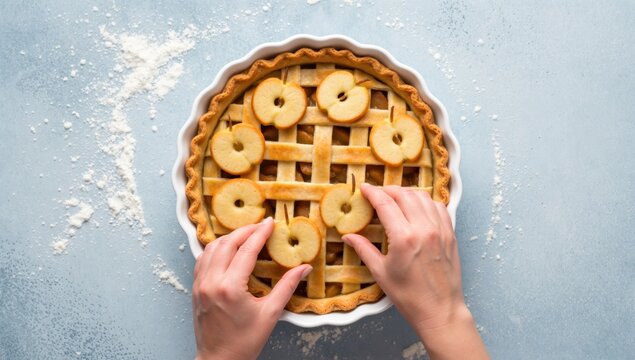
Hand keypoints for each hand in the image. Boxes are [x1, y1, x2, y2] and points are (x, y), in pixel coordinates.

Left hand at [192, 217, 311, 359]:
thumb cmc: (244, 342)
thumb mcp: (270, 314)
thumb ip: (287, 287)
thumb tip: (303, 268)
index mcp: (230, 287)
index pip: (246, 250)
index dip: (260, 233)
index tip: (270, 223)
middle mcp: (211, 282)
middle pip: (227, 243)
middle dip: (245, 231)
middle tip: (260, 225)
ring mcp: (200, 285)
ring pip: (211, 248)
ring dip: (229, 238)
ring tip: (245, 234)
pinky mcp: (195, 289)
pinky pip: (202, 260)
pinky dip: (215, 249)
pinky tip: (227, 249)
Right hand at [342, 184, 487, 359]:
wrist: (440, 310)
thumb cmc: (409, 296)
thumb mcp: (381, 273)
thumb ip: (364, 249)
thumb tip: (348, 236)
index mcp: (404, 238)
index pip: (385, 203)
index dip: (373, 192)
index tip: (364, 188)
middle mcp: (423, 228)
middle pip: (405, 194)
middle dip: (389, 190)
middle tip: (378, 194)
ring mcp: (440, 230)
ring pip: (423, 197)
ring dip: (407, 193)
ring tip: (396, 199)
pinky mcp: (450, 234)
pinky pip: (439, 207)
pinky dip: (426, 202)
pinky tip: (418, 208)